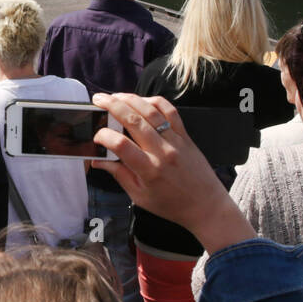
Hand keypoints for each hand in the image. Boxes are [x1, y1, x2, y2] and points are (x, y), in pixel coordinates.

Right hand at [92, 92, 254, 255]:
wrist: (205, 205)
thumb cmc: (171, 204)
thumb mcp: (139, 196)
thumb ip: (118, 174)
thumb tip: (97, 161)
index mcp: (149, 171)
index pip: (120, 145)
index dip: (104, 136)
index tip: (97, 136)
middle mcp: (162, 152)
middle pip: (133, 121)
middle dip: (112, 106)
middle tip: (98, 99)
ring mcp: (175, 141)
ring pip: (151, 111)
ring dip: (131, 99)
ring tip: (116, 96)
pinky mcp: (185, 136)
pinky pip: (170, 111)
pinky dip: (155, 101)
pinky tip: (143, 101)